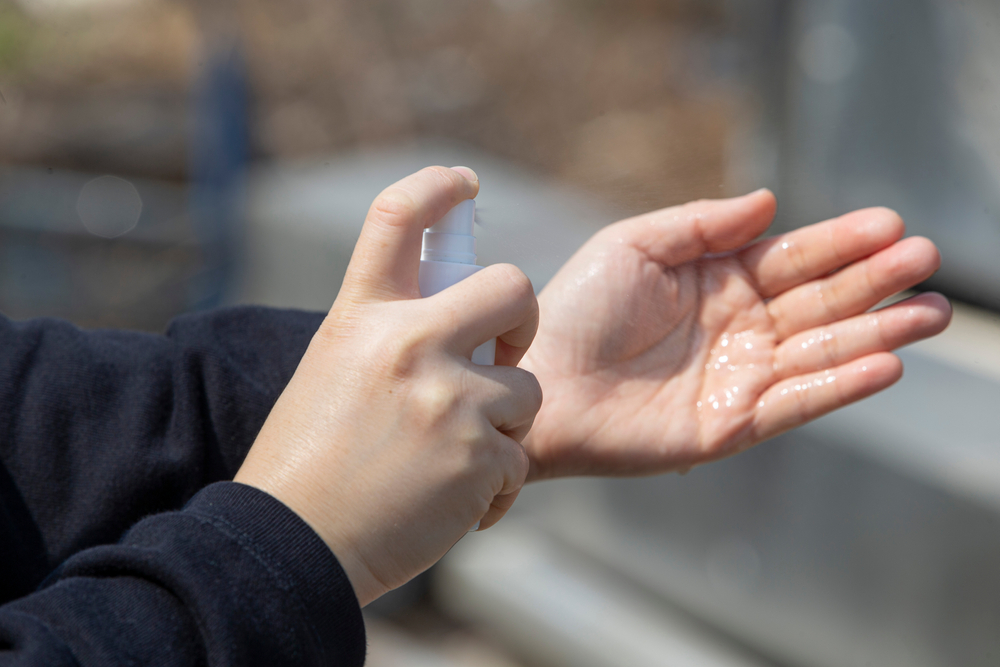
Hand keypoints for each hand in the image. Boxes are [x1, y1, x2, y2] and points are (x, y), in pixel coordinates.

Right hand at [235, 166, 541, 605]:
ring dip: (506, 423)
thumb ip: (388, 337)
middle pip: (512, 286)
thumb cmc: (306, 465)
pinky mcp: (480, 457)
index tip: (464, 182)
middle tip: (509, 348)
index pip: (398, 215)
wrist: (292, 548)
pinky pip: (519, 458)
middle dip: (524, 317)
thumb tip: (453, 317)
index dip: (437, 185)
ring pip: (528, 388)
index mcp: (362, 316)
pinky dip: (497, 484)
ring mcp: (451, 399)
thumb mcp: (333, 372)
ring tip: (460, 458)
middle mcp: (410, 343)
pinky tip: (459, 505)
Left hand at [520, 190, 949, 478]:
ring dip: (877, 333)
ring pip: (821, 351)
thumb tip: (770, 202)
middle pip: (821, 302)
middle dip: (875, 282)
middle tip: (924, 260)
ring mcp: (738, 377)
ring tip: (930, 313)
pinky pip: (796, 403)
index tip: (889, 226)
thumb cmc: (576, 310)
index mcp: (718, 281)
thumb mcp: (634, 246)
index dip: (840, 242)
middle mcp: (738, 328)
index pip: (793, 258)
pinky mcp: (731, 424)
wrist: (537, 383)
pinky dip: (839, 385)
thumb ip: (701, 223)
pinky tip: (884, 364)